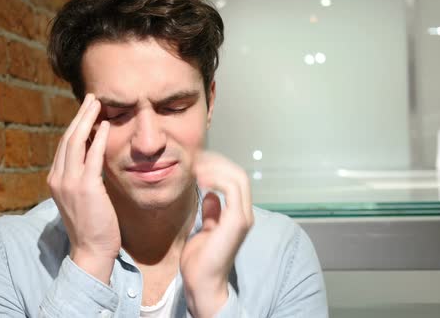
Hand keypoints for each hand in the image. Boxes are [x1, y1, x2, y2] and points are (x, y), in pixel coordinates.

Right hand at [47, 93, 119, 283]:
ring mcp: (69, 183)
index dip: (76, 125)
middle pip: (68, 138)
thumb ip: (82, 177)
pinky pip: (91, 157)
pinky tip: (105, 125)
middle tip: (91, 98)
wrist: (91, 250)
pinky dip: (98, 138)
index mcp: (55, 180)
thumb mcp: (81, 197)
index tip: (87, 111)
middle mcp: (58, 178)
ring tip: (98, 103)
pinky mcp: (86, 188)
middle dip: (80, 115)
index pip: (65, 146)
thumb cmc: (92, 225)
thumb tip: (94, 157)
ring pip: (75, 142)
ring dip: (87, 119)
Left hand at [181, 152, 253, 316]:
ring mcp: (243, 218)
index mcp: (238, 214)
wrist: (202, 282)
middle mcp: (244, 214)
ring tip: (195, 166)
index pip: (235, 180)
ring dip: (215, 167)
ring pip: (238, 178)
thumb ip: (212, 213)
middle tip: (195, 158)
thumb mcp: (205, 229)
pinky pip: (232, 190)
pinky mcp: (237, 222)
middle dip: (216, 161)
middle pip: (238, 174)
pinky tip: (200, 179)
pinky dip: (217, 178)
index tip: (196, 162)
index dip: (217, 166)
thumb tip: (210, 195)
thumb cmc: (201, 260)